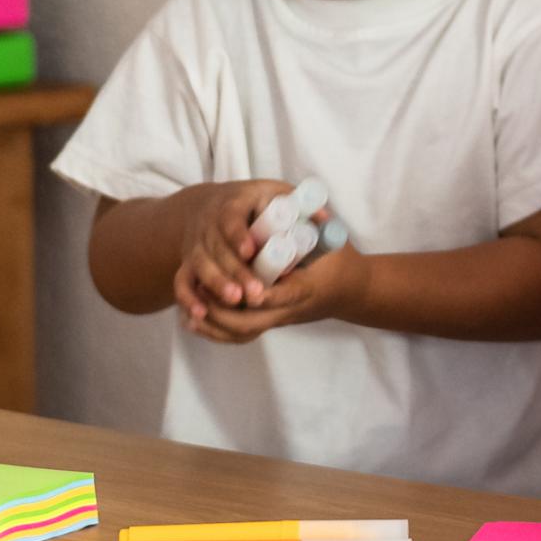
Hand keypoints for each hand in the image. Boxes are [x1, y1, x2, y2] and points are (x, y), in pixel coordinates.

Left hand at [179, 241, 368, 345]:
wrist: (349, 291)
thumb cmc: (339, 261)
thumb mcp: (332, 240)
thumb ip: (316, 223)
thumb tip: (310, 205)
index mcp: (306, 288)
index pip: (284, 297)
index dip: (265, 295)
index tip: (247, 289)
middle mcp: (288, 309)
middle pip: (251, 322)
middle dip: (223, 309)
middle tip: (203, 288)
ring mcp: (276, 319)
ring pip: (240, 331)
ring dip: (213, 321)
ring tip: (191, 305)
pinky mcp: (267, 322)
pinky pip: (237, 335)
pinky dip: (213, 330)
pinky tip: (193, 319)